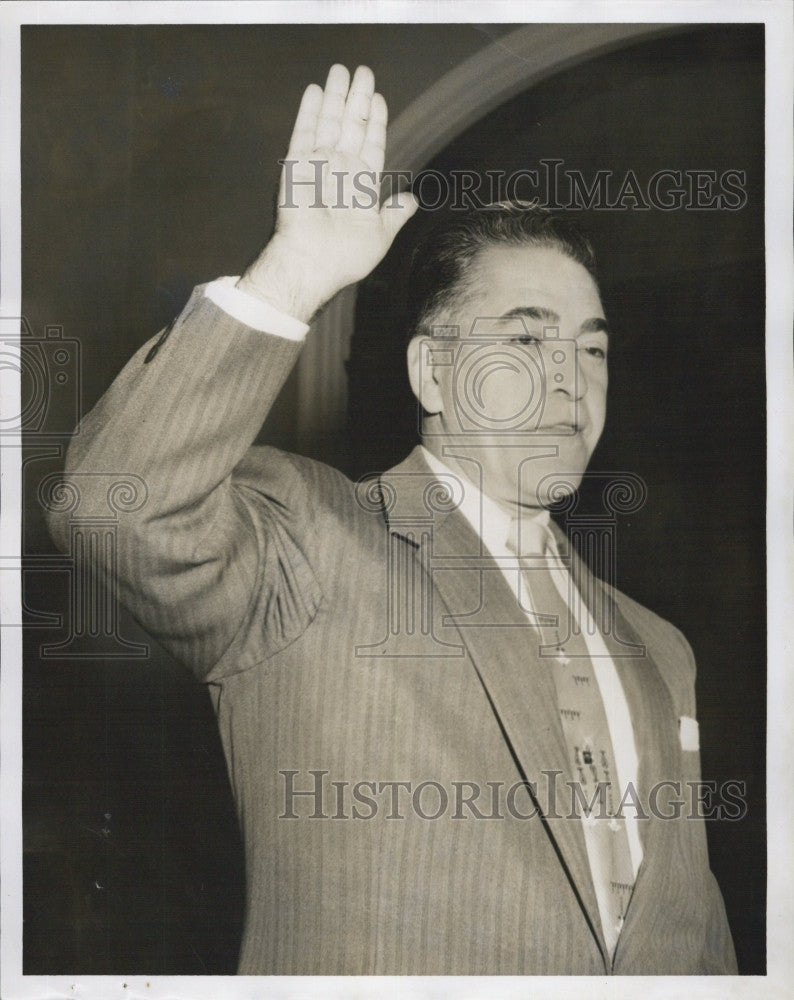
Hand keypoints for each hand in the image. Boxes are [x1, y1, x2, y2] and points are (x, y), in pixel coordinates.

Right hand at [238, 64, 418, 320]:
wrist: (314, 262)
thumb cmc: (347, 255)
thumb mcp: (381, 234)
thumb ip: (395, 214)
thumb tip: (411, 200)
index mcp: (361, 187)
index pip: (371, 145)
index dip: (376, 121)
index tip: (378, 98)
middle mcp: (340, 172)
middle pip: (351, 127)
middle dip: (357, 99)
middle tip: (363, 71)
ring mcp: (319, 166)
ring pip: (329, 123)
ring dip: (335, 96)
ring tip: (342, 70)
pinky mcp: (297, 165)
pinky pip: (304, 133)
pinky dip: (309, 112)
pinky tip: (315, 91)